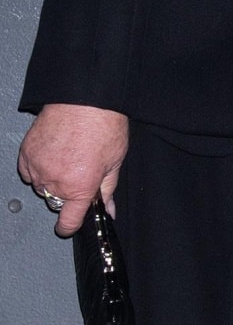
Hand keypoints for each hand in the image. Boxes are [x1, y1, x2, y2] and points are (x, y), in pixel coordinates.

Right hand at [17, 104, 128, 236]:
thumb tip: (108, 209)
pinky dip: (38, 168)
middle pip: (56, 203)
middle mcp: (56, 181)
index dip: (71, 226)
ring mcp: (38, 168)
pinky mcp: (26, 154)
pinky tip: (52, 155)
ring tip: (67, 159)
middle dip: (67, 195)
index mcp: (80, 187)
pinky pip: (28, 172)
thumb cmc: (103, 125)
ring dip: (52, 181)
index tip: (70, 225)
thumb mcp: (115, 161)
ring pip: (41, 187)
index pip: (69, 222)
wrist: (85, 98)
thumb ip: (107, 190)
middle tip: (79, 173)